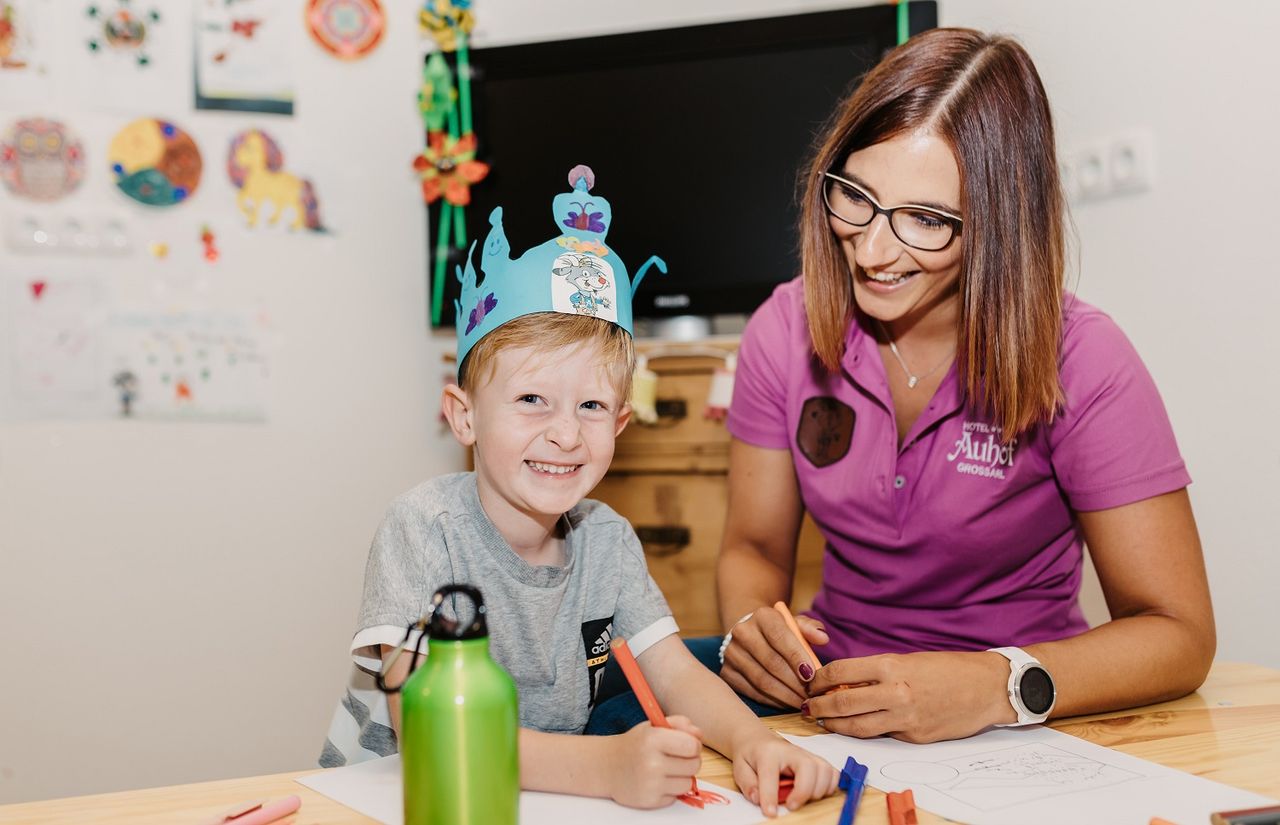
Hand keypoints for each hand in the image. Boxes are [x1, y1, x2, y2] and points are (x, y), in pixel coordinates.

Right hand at [607, 716, 703, 808]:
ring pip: (687, 783)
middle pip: (694, 765)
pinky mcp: (649, 801)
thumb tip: (699, 735)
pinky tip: (656, 781)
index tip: (685, 745)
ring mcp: (650, 784)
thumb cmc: (635, 744)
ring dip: (681, 777)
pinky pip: (675, 797)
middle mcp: (651, 762)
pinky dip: (669, 790)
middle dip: (689, 760)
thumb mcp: (654, 726)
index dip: (693, 745)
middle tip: (675, 757)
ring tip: (666, 770)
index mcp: (653, 738)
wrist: (606, 766)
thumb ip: (680, 724)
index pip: (693, 746)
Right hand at [720, 605, 829, 708]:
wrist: (749, 634)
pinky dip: (772, 701)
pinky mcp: (727, 673)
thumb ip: (810, 628)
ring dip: (786, 695)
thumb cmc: (779, 632)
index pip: (779, 636)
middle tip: (812, 694)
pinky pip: (752, 692)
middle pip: (771, 662)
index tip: (812, 675)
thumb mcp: (795, 624)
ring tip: (802, 701)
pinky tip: (786, 702)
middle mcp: (742, 632)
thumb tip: (822, 638)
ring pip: (762, 680)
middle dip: (794, 682)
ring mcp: (732, 654)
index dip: (796, 656)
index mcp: (762, 616)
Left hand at [730, 732, 840, 817]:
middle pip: (808, 767)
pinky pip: (833, 773)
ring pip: (824, 770)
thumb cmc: (751, 755)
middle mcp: (791, 751)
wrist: (759, 740)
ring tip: (803, 799)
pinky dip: (829, 786)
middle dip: (804, 791)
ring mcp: (807, 755)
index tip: (770, 812)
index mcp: (768, 753)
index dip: (770, 796)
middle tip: (791, 805)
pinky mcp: (817, 761)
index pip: (771, 774)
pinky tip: (815, 793)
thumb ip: (748, 784)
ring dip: (818, 790)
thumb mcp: (740, 767)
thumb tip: (758, 800)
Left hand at [804, 650, 1013, 742]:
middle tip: (807, 706)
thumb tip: (844, 682)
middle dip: (818, 706)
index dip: (819, 679)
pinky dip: (865, 731)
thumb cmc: (949, 669)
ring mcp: (905, 718)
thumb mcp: (908, 660)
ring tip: (822, 720)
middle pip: (841, 702)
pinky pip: (883, 735)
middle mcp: (895, 692)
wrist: (988, 688)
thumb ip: (877, 672)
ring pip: (856, 726)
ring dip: (834, 725)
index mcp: (891, 666)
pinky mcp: (915, 737)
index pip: (840, 672)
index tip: (811, 682)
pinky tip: (856, 726)